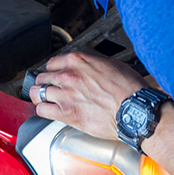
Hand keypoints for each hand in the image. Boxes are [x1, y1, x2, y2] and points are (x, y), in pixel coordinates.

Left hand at [29, 52, 147, 139]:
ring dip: (40, 96)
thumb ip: (92, 65)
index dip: (52, 71)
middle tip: (48, 88)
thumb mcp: (111, 65)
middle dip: (44, 83)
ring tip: (43, 100)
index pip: (52, 63)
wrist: (135, 111)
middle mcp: (68, 76)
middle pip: (42, 77)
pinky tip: (47, 111)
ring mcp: (65, 95)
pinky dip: (42, 110)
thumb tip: (88, 68)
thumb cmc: (129, 90)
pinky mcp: (67, 113)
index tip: (54, 76)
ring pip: (38, 92)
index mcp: (78, 61)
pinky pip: (42, 110)